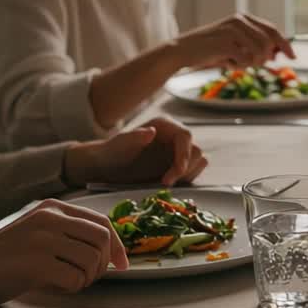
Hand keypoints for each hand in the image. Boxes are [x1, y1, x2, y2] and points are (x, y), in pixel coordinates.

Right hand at [0, 200, 129, 305]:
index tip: (122, 265)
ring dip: (88, 278)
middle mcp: (49, 218)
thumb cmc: (5, 258)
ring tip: (71, 282)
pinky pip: (74, 278)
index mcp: (53, 208)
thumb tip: (112, 252)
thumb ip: (70, 234)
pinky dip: (73, 288)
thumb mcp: (39, 233)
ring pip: (91, 259)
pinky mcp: (35, 263)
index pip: (102, 222)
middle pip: (102, 239)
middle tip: (89, 278)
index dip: (117, 246)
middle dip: (104, 264)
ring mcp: (42, 239)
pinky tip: (57, 287)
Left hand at [64, 117, 207, 186]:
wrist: (109, 167)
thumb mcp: (120, 144)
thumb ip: (134, 137)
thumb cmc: (113, 152)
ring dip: (186, 174)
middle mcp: (176, 136)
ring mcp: (179, 150)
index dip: (184, 155)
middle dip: (184, 169)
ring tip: (165, 182)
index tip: (175, 173)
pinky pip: (193, 171)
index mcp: (165, 125)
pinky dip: (185, 179)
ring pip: (198, 161)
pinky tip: (167, 183)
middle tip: (165, 183)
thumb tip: (152, 131)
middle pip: (196, 150)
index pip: (185, 136)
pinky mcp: (180, 164)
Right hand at [170, 13, 293, 69]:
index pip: (272, 30)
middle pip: (269, 43)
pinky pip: (245, 60)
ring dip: (250, 63)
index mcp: (243, 18)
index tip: (293, 56)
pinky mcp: (224, 42)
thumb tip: (277, 54)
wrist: (182, 51)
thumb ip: (255, 46)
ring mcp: (232, 30)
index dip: (285, 44)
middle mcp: (239, 21)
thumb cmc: (211, 50)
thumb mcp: (236, 45)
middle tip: (250, 64)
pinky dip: (238, 66)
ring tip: (235, 62)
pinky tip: (227, 63)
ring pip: (259, 52)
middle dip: (264, 58)